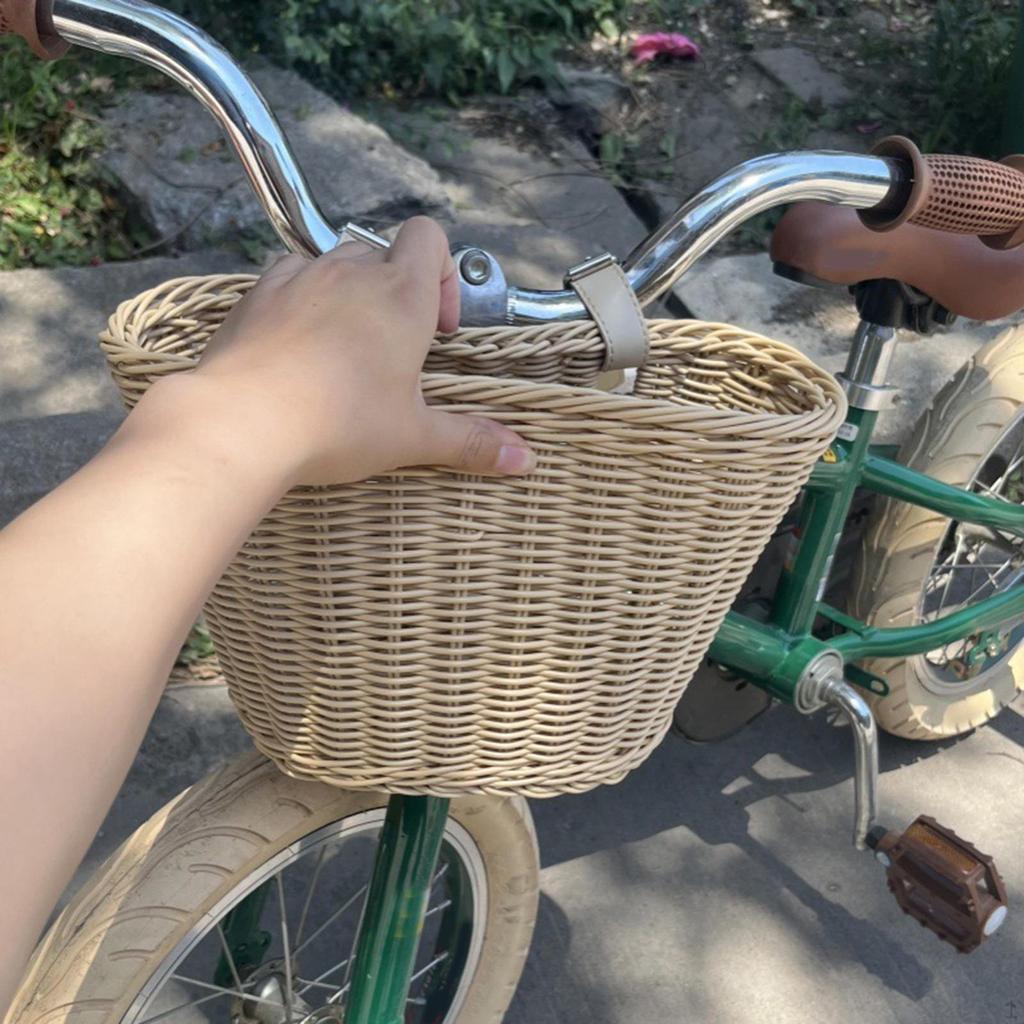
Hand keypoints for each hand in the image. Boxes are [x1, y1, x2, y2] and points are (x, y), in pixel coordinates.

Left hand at [150, 216, 534, 486]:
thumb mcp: (412, 436)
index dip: (441, 272)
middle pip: (384, 253)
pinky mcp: (258, 294)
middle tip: (394, 349)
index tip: (435, 327)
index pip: (429, 236)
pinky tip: (298, 346)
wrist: (241, 422)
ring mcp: (300, 277)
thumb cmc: (336, 424)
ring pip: (335, 263)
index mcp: (401, 296)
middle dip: (395, 291)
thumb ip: (471, 440)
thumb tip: (524, 459)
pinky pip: (289, 278)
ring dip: (348, 294)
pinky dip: (301, 300)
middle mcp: (352, 272)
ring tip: (344, 349)